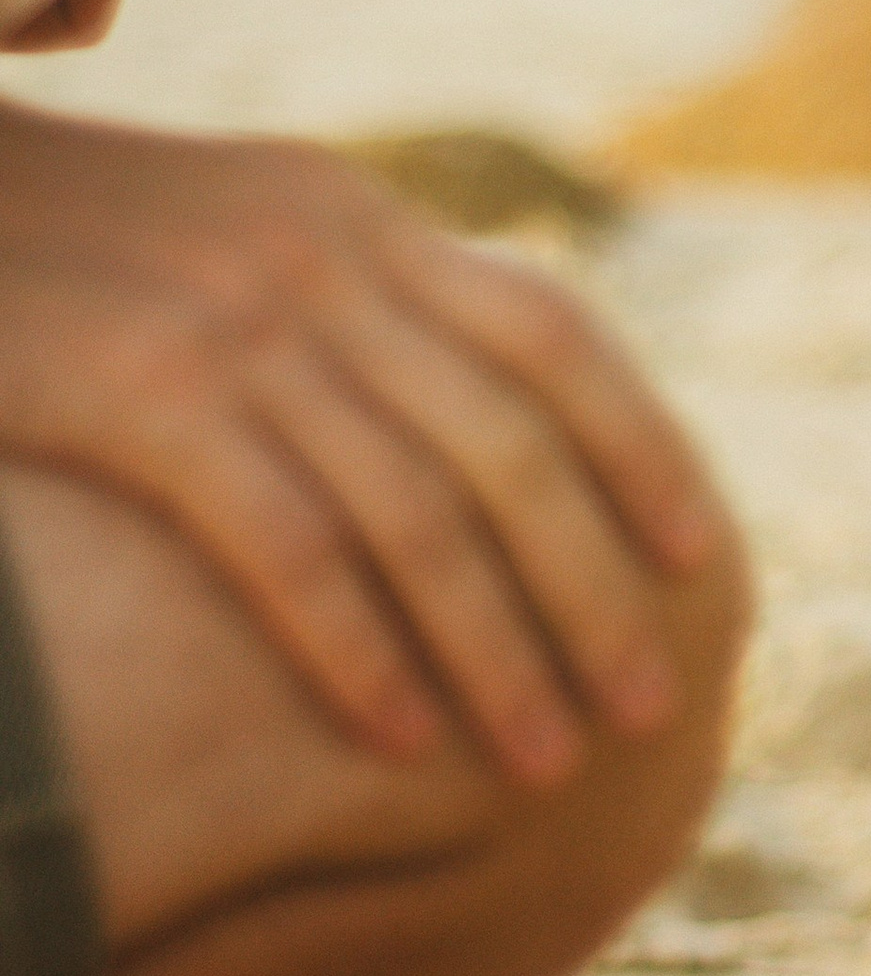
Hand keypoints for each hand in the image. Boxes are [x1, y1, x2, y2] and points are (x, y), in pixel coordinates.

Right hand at [0, 104, 728, 783]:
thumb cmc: (41, 252)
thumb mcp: (218, 236)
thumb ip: (336, 304)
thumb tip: (453, 420)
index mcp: (352, 217)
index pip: (552, 333)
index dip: (640, 448)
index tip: (700, 557)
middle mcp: (317, 258)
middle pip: (511, 440)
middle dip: (592, 585)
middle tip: (651, 704)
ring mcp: (232, 323)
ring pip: (417, 506)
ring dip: (495, 644)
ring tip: (545, 758)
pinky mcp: (138, 396)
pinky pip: (286, 541)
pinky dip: (356, 644)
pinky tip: (400, 735)